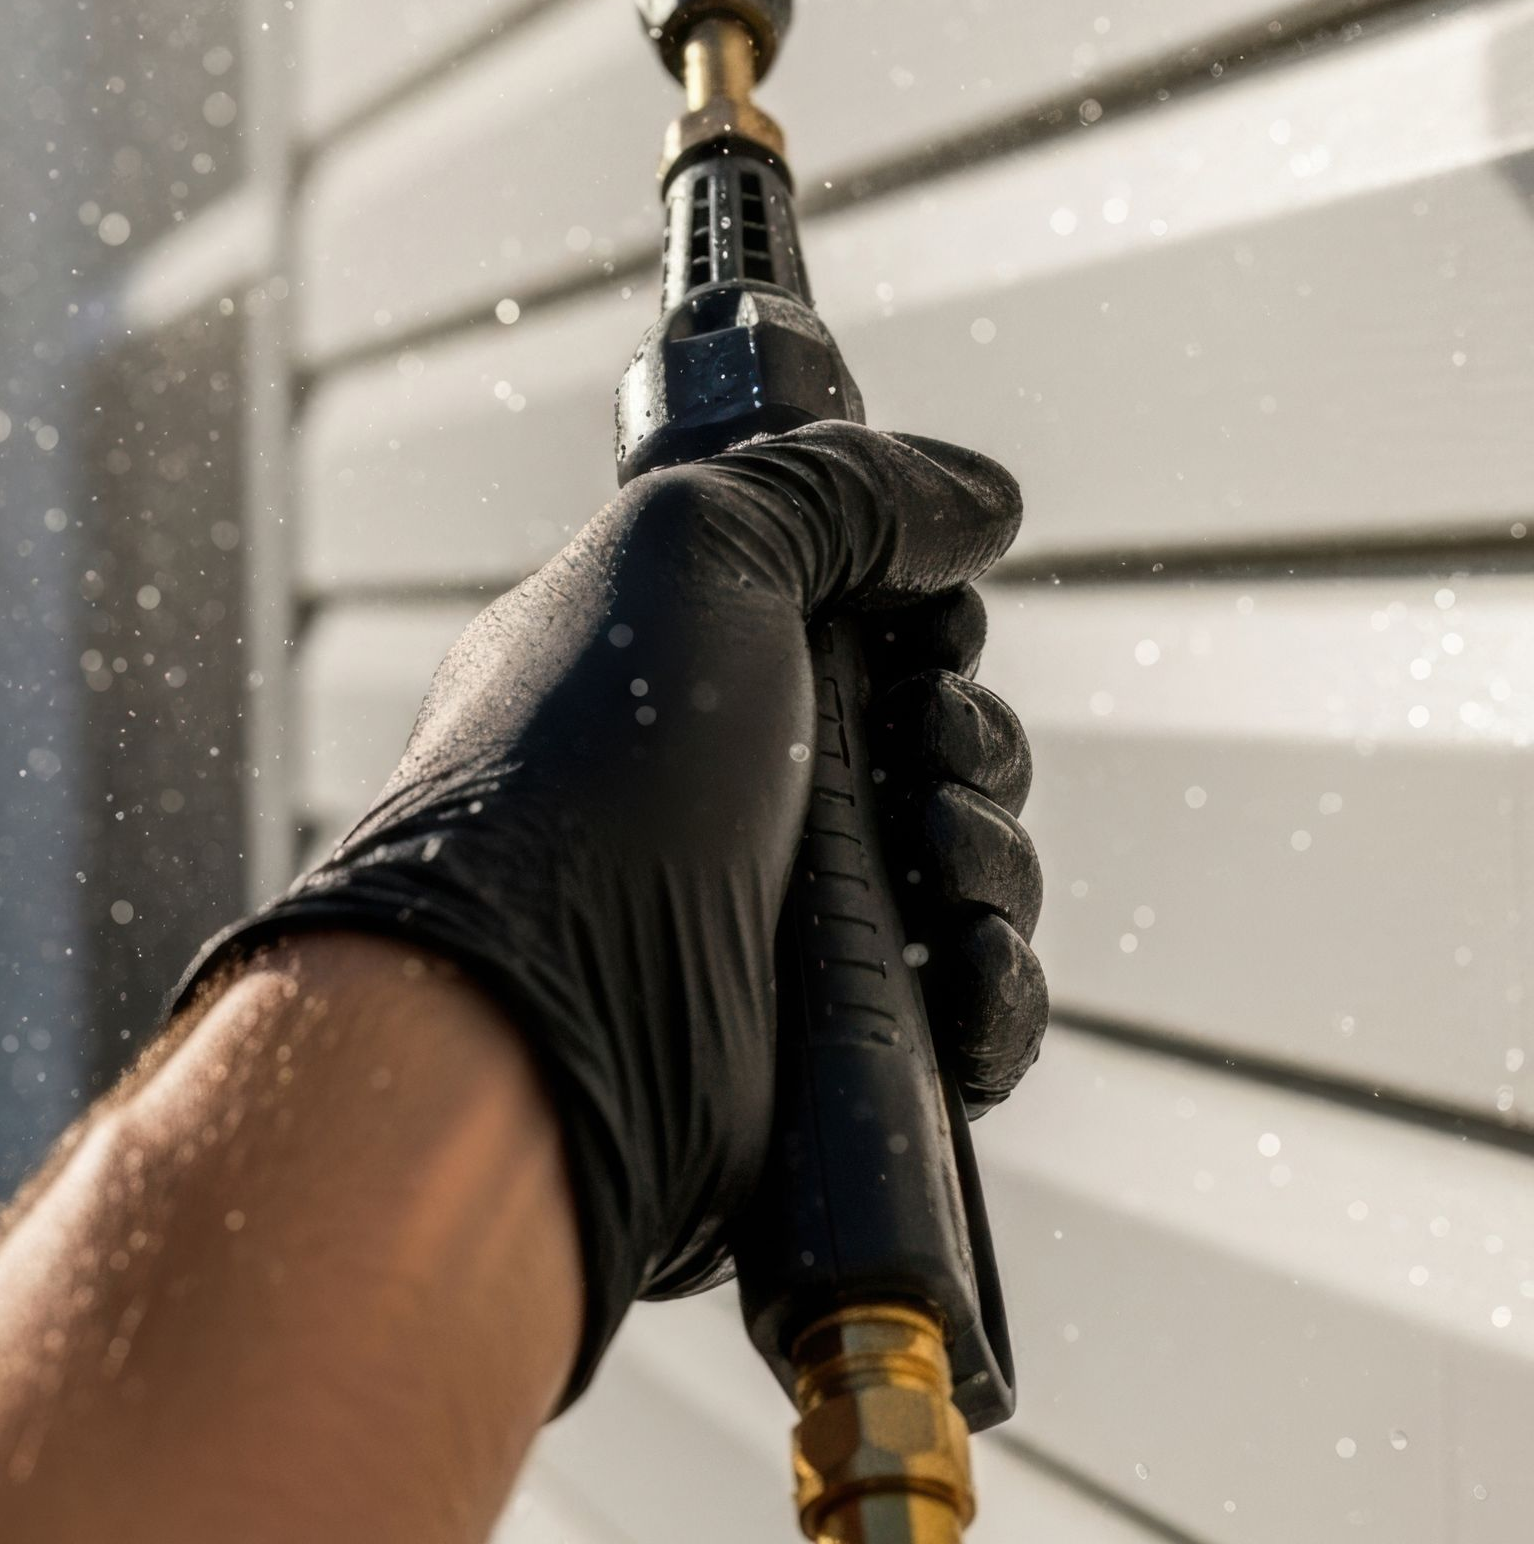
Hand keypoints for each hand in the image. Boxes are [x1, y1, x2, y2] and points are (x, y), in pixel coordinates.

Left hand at [177, 422, 1046, 1397]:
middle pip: (934, 743)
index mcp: (684, 672)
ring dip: (990, 852)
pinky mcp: (829, 1054)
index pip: (858, 622)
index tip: (929, 621)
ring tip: (934, 854)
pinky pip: (971, 1015)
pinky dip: (995, 987)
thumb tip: (979, 500)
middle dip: (966, 731)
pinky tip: (964, 965)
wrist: (547, 1013)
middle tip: (922, 741)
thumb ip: (840, 489)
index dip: (924, 614)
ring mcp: (780, 932)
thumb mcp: (699, 548)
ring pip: (967, 874)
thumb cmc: (594, 765)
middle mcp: (728, 795)